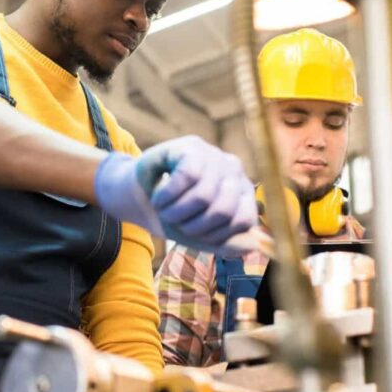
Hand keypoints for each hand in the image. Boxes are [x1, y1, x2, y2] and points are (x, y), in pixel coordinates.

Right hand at [94, 136, 256, 252]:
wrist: (140, 196)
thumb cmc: (175, 215)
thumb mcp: (200, 235)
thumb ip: (226, 243)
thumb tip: (252, 245)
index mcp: (244, 194)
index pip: (244, 221)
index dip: (216, 236)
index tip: (194, 235)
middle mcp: (235, 171)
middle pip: (222, 210)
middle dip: (192, 226)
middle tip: (174, 221)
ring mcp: (215, 156)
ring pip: (203, 196)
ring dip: (175, 212)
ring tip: (164, 210)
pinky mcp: (193, 146)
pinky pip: (186, 177)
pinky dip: (166, 195)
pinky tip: (158, 196)